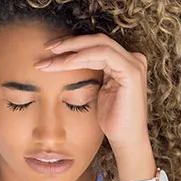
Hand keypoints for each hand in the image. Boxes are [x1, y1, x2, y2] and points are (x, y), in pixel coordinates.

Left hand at [35, 33, 149, 150]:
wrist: (125, 141)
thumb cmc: (111, 121)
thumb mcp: (96, 91)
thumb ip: (88, 74)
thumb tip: (65, 62)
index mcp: (123, 63)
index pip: (95, 46)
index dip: (72, 46)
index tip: (49, 52)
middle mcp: (132, 59)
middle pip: (97, 40)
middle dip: (70, 43)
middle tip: (47, 48)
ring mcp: (134, 64)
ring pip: (98, 44)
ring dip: (71, 49)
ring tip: (50, 57)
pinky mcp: (131, 72)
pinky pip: (103, 54)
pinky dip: (82, 57)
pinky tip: (65, 63)